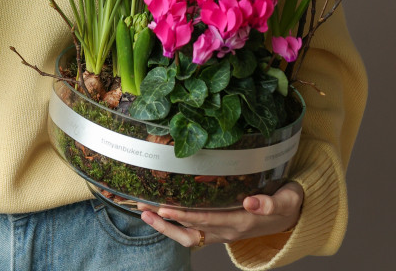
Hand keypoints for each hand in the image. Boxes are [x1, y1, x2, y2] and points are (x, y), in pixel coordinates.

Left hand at [137, 181, 302, 247]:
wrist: (291, 218)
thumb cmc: (285, 204)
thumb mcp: (285, 200)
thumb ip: (269, 202)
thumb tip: (251, 202)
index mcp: (241, 222)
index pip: (207, 220)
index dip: (185, 215)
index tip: (165, 208)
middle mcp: (227, 230)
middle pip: (191, 232)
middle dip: (166, 223)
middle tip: (145, 209)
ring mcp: (221, 232)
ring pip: (188, 235)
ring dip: (165, 227)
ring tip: (144, 212)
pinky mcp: (218, 230)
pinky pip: (193, 232)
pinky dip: (174, 225)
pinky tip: (159, 213)